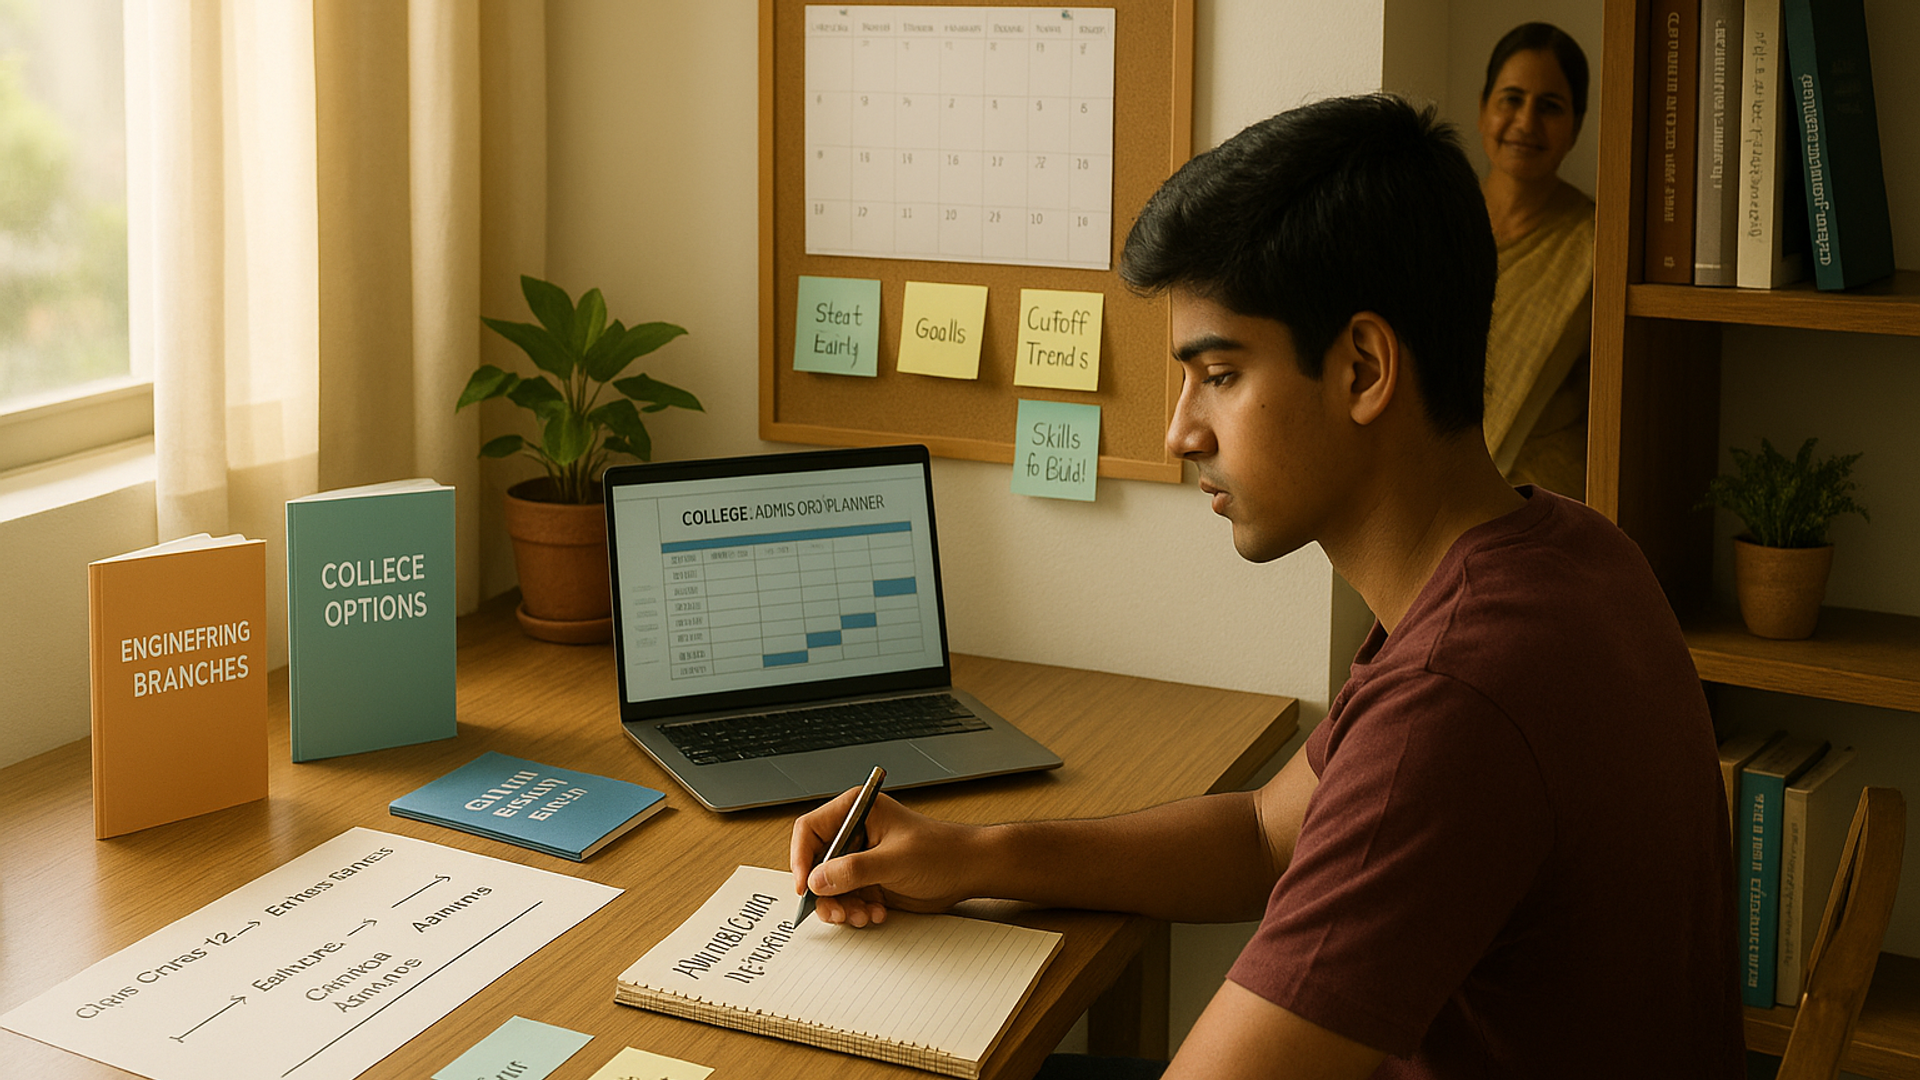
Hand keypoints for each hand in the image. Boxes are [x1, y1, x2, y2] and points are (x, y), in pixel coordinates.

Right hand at [789, 789, 978, 925]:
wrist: (969, 871)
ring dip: (841, 906)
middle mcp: (854, 833)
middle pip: (816, 863)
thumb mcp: (895, 860)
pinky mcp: (869, 880)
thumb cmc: (942, 851)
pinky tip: (876, 913)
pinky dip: (855, 911)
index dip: (801, 858)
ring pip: (829, 886)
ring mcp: (861, 858)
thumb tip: (817, 880)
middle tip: (836, 911)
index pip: (810, 830)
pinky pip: (846, 899)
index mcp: (857, 810)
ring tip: (862, 915)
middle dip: (824, 891)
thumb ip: (854, 870)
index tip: (805, 886)